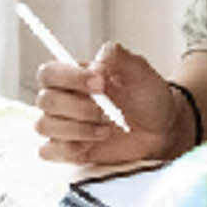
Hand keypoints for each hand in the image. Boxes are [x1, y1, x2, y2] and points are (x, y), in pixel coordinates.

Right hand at [34, 42, 184, 164]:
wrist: (161, 129)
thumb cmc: (147, 99)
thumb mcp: (139, 70)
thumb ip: (116, 56)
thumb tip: (96, 61)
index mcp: (75, 77)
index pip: (49, 73)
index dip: (69, 78)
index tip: (99, 83)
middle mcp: (64, 99)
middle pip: (46, 100)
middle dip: (79, 107)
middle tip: (106, 110)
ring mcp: (63, 125)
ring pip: (45, 126)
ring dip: (77, 129)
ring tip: (105, 129)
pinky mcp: (67, 149)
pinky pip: (48, 151)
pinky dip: (69, 148)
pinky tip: (90, 144)